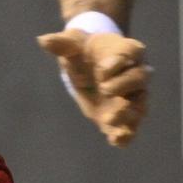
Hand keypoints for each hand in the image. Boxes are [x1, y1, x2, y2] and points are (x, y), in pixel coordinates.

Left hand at [36, 30, 149, 146]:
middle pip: (139, 78)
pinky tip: (116, 141)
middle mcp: (136, 72)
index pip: (130, 52)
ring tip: (109, 121)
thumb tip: (43, 41)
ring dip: (128, 114)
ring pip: (139, 104)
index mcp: (126, 50)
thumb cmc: (84, 50)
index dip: (118, 61)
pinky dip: (127, 134)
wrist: (88, 67)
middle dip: (123, 85)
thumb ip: (62, 44)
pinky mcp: (126, 115)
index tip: (101, 70)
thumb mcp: (72, 44)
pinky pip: (132, 125)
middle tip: (104, 89)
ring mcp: (133, 95)